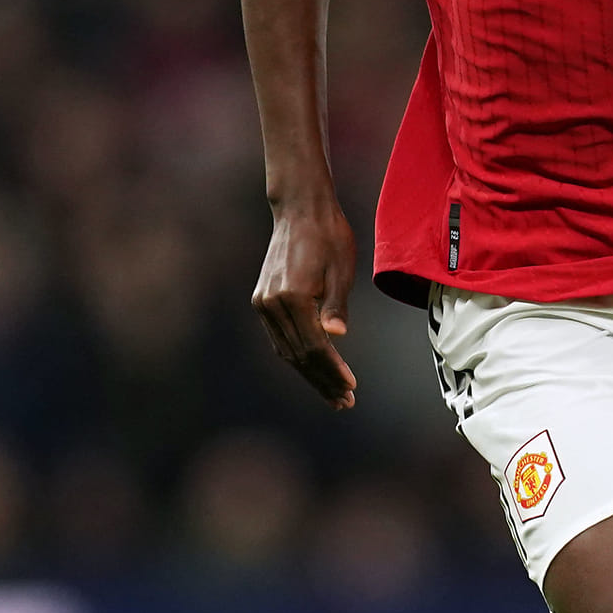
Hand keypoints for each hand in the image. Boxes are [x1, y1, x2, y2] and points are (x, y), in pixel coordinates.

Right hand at [252, 199, 357, 409]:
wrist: (300, 210)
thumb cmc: (329, 236)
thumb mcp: (341, 269)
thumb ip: (337, 306)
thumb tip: (335, 338)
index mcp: (293, 296)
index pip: (315, 346)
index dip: (333, 370)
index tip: (351, 388)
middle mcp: (272, 304)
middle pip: (298, 355)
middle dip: (322, 381)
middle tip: (344, 402)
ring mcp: (263, 303)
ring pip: (286, 350)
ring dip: (310, 374)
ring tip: (333, 394)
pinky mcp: (262, 300)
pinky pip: (280, 338)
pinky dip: (297, 357)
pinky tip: (314, 369)